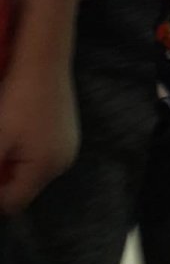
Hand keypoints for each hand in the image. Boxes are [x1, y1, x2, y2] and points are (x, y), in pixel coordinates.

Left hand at [0, 61, 78, 212]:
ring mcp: (68, 145)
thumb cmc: (19, 99)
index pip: (14, 203)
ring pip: (32, 171)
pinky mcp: (67, 132)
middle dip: (5, 176)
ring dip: (14, 163)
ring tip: (5, 138)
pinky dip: (26, 150)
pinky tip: (17, 130)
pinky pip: (42, 155)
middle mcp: (63, 161)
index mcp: (47, 168)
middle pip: (25, 188)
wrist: (44, 61)